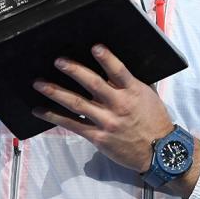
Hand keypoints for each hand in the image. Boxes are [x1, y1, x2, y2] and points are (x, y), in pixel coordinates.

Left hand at [32, 44, 174, 172]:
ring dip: (56, 92)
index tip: (95, 47)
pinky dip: (55, 117)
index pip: (119, 71)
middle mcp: (118, 105)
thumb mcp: (147, 96)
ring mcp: (107, 122)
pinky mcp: (98, 137)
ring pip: (77, 104)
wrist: (159, 151)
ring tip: (39, 84)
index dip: (107, 58)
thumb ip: (130, 83)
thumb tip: (111, 68)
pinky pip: (73, 125)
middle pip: (93, 84)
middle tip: (59, 61)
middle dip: (74, 71)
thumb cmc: (154, 120)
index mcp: (133, 92)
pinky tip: (40, 110)